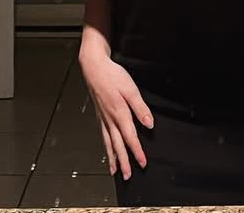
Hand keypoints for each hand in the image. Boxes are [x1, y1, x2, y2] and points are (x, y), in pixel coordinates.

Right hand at [79, 51, 153, 178]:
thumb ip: (140, 107)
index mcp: (119, 113)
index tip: (143, 163)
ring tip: (115, 171)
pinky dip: (105, 146)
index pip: (130, 137)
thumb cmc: (112, 75)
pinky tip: (107, 150)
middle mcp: (110, 119)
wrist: (94, 67)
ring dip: (113, 158)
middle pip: (117, 145)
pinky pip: (103, 135)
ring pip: (108, 142)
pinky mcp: (99, 114)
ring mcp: (103, 117)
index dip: (137, 152)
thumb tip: (149, 123)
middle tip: (127, 176)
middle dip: (123, 162)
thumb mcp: (131, 89)